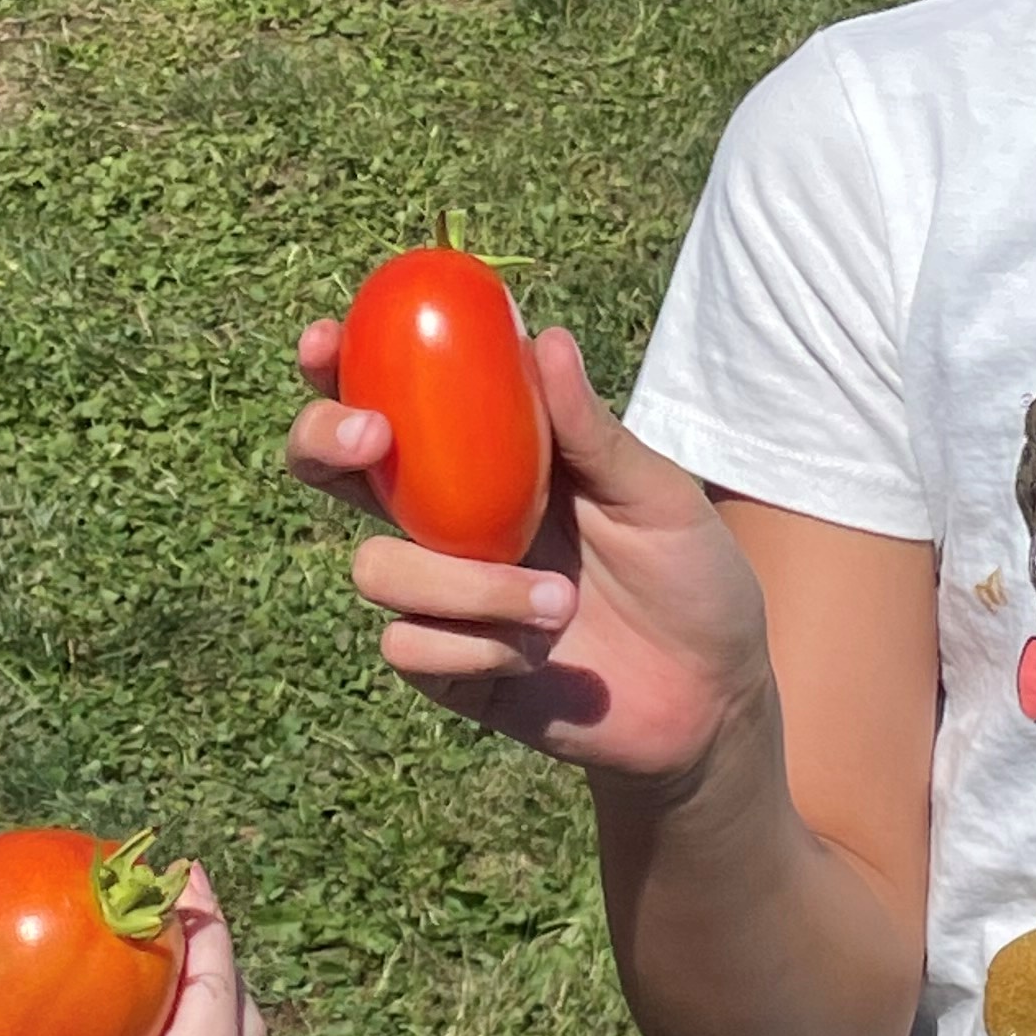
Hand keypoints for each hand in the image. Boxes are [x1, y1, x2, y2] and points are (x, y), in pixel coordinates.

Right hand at [287, 320, 771, 786]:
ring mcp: (439, 595)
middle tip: (373, 437)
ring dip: (465, 585)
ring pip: (375, 567)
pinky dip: (475, 646)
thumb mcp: (654, 494)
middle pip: (332, 468)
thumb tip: (545, 337)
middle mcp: (446, 520)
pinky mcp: (445, 666)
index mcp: (487, 460)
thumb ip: (591, 429)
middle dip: (324, 442)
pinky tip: (535, 655)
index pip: (392, 398)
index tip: (325, 340)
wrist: (711, 697)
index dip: (339, 366)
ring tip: (559, 602)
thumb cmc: (690, 577)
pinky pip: (407, 645)